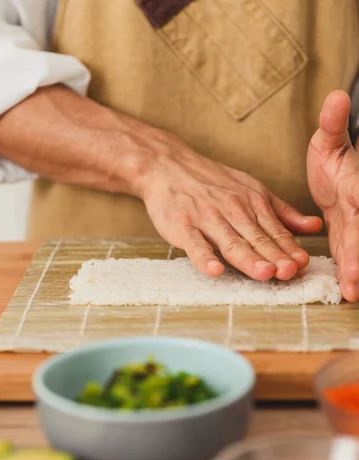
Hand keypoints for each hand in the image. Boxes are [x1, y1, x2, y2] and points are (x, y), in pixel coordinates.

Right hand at [141, 137, 321, 279]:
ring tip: (264, 273)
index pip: (275, 230)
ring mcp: (207, 219)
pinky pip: (195, 244)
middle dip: (275, 256)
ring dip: (248, 259)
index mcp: (252, 202)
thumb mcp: (252, 190)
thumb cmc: (211, 182)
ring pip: (231, 242)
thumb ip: (282, 212)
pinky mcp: (183, 226)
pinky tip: (215, 270)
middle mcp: (232, 210)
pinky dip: (204, 258)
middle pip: (257, 238)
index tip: (302, 264)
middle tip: (290, 272)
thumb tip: (314, 226)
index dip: (289, 248)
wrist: (167, 166)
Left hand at [308, 90, 358, 301]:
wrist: (338, 175)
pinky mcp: (349, 242)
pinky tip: (345, 292)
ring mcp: (357, 229)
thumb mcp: (331, 141)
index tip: (353, 258)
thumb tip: (336, 95)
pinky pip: (350, 258)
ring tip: (350, 295)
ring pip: (358, 253)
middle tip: (353, 288)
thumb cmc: (336, 158)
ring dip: (357, 275)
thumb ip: (334, 124)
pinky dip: (350, 274)